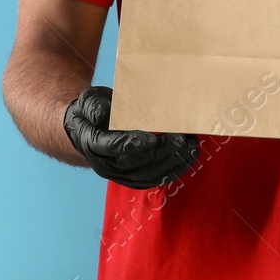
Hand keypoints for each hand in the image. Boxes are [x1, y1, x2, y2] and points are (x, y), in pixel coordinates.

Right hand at [63, 86, 198, 189]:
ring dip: (171, 162)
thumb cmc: (92, 112)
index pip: (113, 147)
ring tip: (190, 147)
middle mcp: (107, 164)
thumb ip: (95, 106)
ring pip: (147, 174)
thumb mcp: (88, 101)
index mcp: (95, 144)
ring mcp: (121, 173)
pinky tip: (188, 156)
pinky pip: (154, 178)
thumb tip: (104, 115)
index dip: (132, 144)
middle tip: (180, 140)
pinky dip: (173, 169)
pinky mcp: (133, 177)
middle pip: (135, 162)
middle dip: (160, 152)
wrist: (89, 130)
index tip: (152, 139)